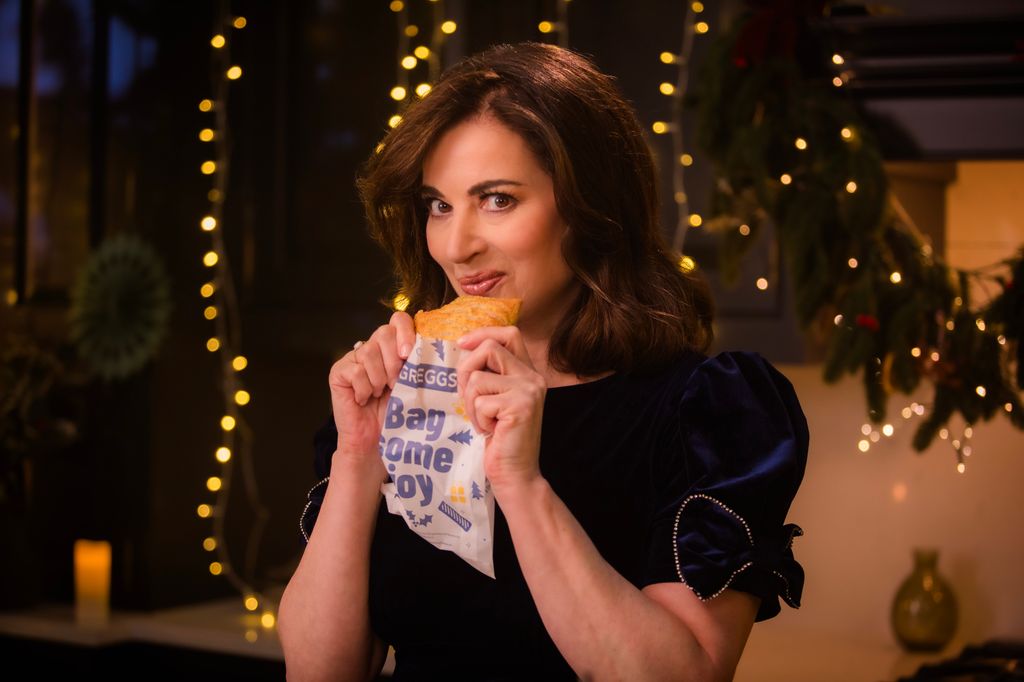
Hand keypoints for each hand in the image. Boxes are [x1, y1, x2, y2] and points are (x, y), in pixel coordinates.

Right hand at [329, 311, 414, 477]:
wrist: (375, 440)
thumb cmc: (397, 414)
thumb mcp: (414, 384)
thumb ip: (419, 362)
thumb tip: (434, 345)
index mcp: (393, 347)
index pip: (398, 320)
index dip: (405, 332)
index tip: (409, 354)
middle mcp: (371, 348)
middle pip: (383, 332)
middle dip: (394, 360)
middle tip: (395, 383)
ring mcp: (353, 358)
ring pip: (368, 352)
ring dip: (379, 378)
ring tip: (380, 393)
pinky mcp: (338, 372)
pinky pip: (355, 371)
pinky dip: (364, 388)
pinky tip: (364, 399)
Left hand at [455, 327, 545, 492]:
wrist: (516, 473)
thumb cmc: (500, 438)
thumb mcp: (495, 399)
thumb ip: (489, 375)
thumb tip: (463, 349)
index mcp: (528, 373)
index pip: (509, 334)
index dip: (483, 334)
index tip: (462, 343)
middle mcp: (533, 377)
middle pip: (489, 349)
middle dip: (466, 370)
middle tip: (467, 396)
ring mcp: (528, 390)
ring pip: (478, 378)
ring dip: (471, 403)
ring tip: (485, 421)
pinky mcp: (519, 406)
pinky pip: (480, 401)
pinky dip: (478, 418)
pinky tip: (491, 431)